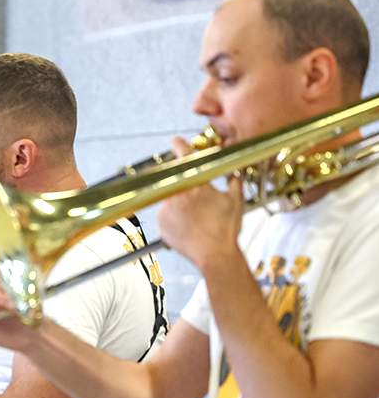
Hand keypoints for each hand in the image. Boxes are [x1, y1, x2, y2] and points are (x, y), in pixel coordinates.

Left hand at [156, 137, 245, 269]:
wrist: (215, 256)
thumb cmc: (226, 230)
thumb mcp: (236, 202)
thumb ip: (234, 183)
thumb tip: (234, 174)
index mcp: (197, 184)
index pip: (185, 156)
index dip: (179, 145)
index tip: (175, 141)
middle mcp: (178, 193)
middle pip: (176, 180)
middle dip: (184, 186)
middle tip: (196, 202)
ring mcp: (166, 208)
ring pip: (170, 199)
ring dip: (179, 205)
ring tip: (196, 221)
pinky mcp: (160, 222)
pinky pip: (165, 215)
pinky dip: (173, 219)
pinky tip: (187, 228)